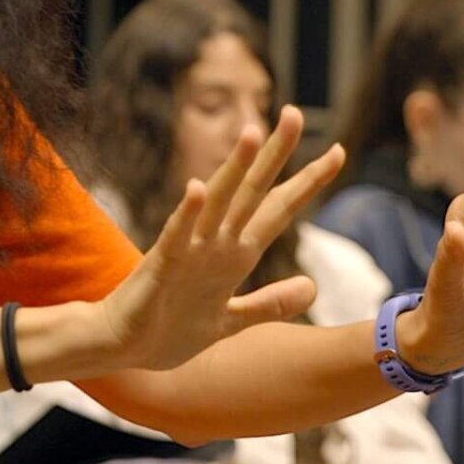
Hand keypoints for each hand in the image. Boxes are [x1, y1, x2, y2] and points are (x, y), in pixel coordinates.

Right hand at [97, 107, 346, 370]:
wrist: (123, 349)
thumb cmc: (171, 331)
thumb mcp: (232, 321)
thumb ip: (269, 304)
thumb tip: (312, 287)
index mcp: (235, 254)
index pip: (279, 209)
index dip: (308, 182)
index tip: (339, 152)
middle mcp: (216, 244)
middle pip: (253, 193)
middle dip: (276, 155)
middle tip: (296, 114)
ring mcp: (189, 252)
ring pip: (217, 204)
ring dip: (234, 170)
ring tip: (253, 134)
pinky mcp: (162, 268)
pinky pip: (176, 238)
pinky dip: (186, 215)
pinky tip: (197, 189)